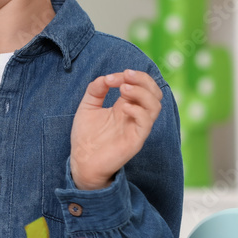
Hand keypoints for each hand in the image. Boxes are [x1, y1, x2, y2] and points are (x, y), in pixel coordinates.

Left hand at [70, 69, 162, 190]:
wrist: (82, 162)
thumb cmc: (85, 136)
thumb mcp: (87, 106)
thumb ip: (95, 89)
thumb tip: (106, 77)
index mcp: (125, 105)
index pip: (139, 85)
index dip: (129, 76)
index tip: (110, 78)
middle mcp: (134, 115)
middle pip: (154, 92)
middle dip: (143, 79)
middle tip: (126, 75)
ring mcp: (137, 127)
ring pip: (155, 105)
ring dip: (142, 92)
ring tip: (124, 89)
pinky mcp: (136, 140)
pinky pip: (146, 123)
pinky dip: (138, 110)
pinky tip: (123, 108)